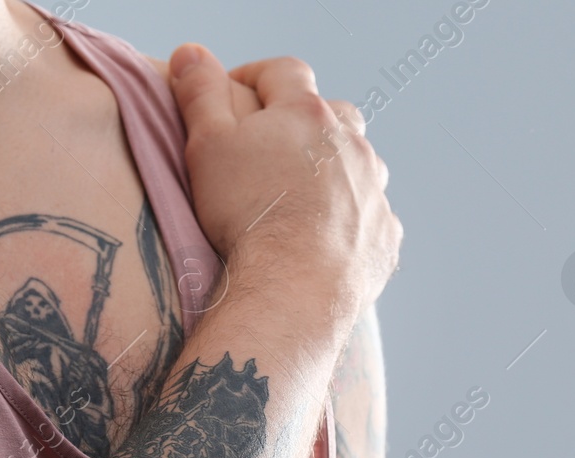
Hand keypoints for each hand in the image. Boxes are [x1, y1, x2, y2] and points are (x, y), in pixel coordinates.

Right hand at [169, 45, 401, 331]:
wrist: (294, 287)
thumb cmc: (246, 215)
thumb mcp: (207, 146)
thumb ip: (199, 94)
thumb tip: (190, 53)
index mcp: (306, 113)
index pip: (283, 72)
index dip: (254, 76)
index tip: (231, 93)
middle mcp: (350, 143)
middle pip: (333, 113)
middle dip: (304, 121)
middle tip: (271, 148)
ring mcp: (373, 189)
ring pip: (358, 162)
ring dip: (332, 169)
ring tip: (299, 195)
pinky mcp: (384, 233)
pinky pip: (369, 214)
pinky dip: (349, 217)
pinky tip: (324, 237)